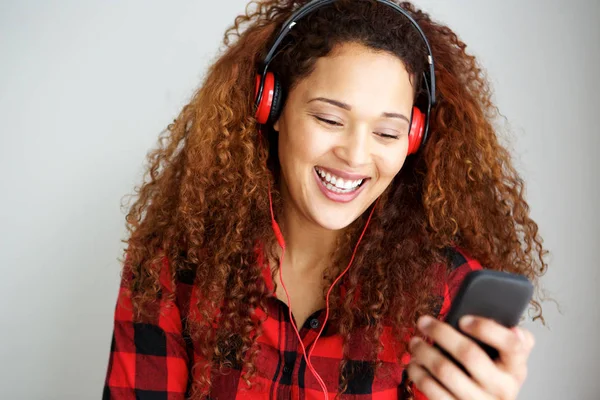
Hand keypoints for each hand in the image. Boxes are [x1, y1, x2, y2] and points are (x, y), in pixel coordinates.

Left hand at [407, 315, 534, 399]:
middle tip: (423, 321)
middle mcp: (501, 387)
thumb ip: (509, 338)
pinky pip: (435, 392)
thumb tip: (507, 324)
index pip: (511, 343)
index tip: (463, 319)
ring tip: (414, 342)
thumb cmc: (494, 375)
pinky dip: (419, 375)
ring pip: (446, 372)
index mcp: (516, 368)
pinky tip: (414, 364)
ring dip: (424, 352)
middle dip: (441, 333)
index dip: (486, 328)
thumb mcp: (508, 359)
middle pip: (469, 354)